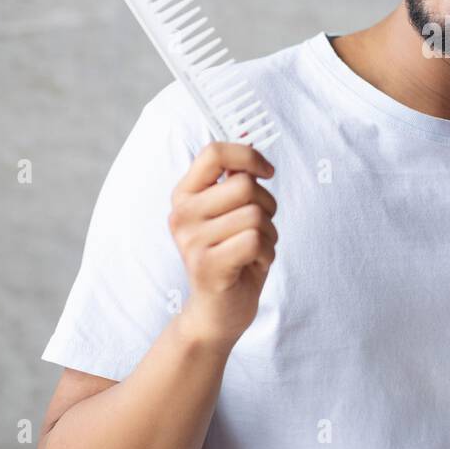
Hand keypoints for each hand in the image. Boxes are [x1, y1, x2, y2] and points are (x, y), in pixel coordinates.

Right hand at [167, 141, 277, 349]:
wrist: (218, 311)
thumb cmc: (232, 254)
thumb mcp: (232, 212)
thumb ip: (237, 179)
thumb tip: (250, 138)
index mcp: (185, 193)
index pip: (214, 152)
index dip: (249, 156)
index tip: (266, 173)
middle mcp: (181, 213)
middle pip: (245, 186)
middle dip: (267, 206)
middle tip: (258, 228)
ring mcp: (190, 240)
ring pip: (255, 214)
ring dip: (268, 234)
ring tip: (253, 249)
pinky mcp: (206, 264)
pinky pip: (255, 240)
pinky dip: (266, 253)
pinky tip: (252, 264)